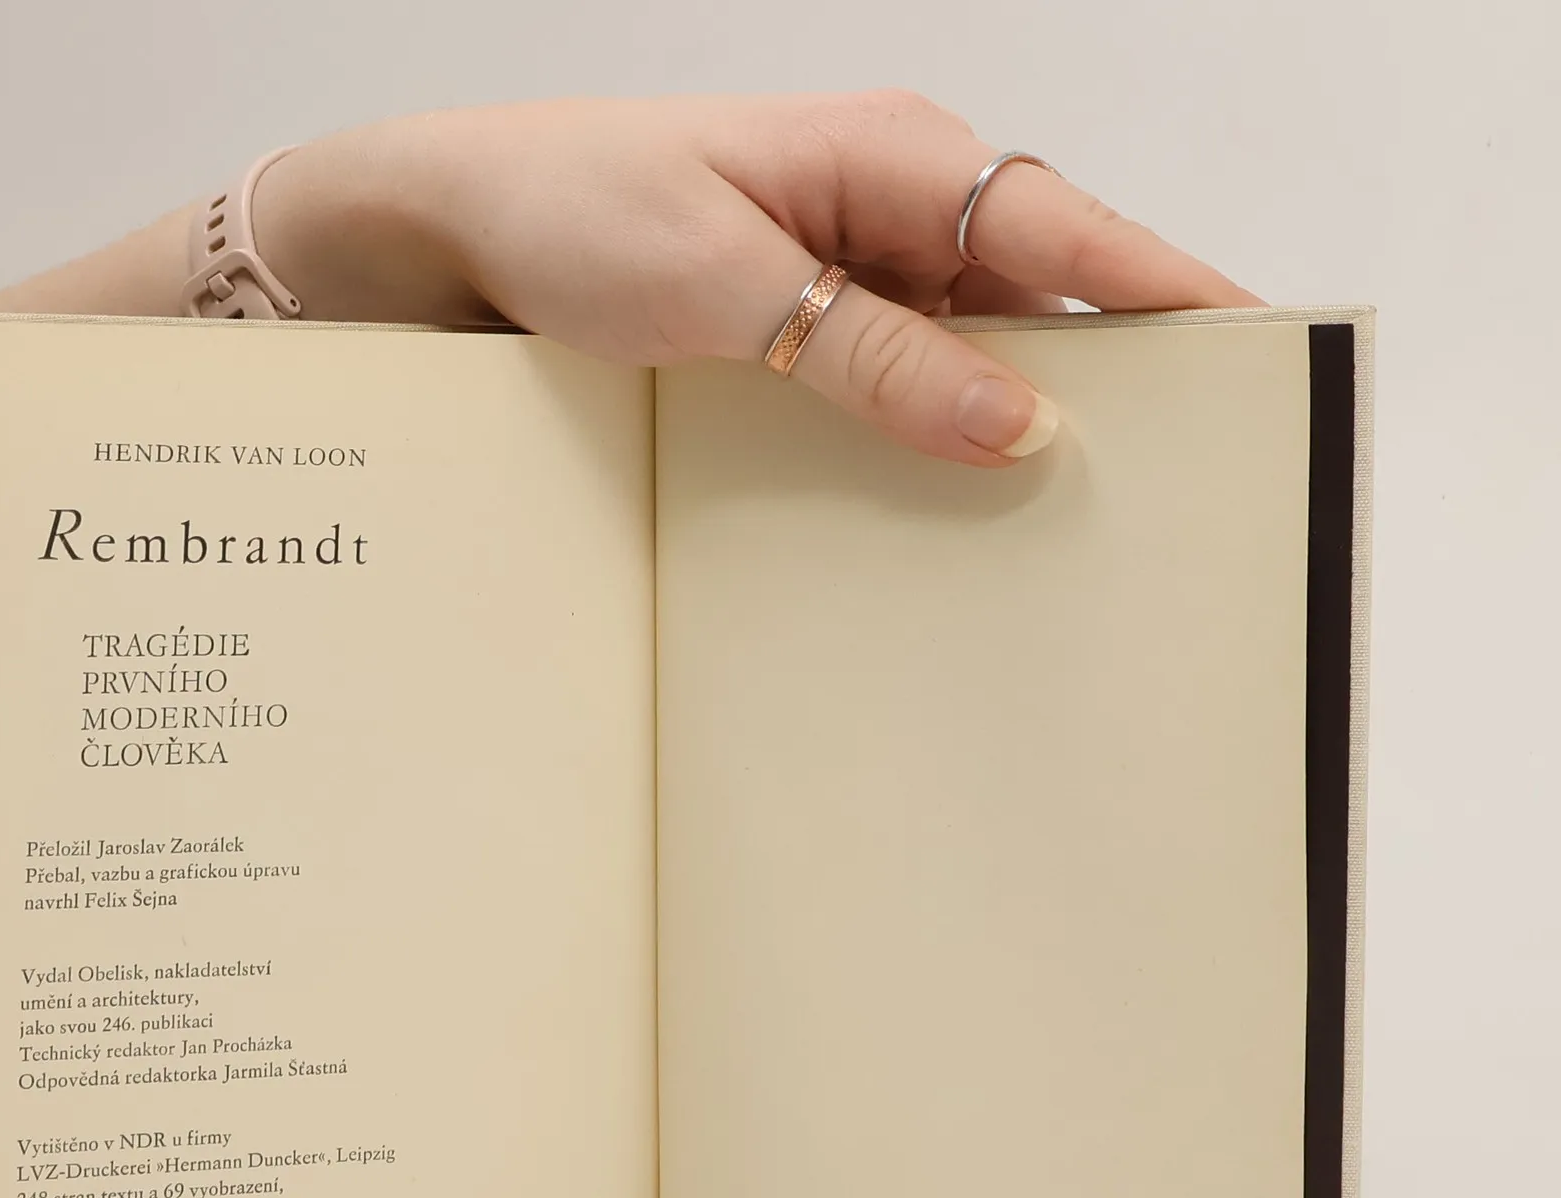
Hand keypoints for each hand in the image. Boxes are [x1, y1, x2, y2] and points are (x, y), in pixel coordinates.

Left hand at [255, 91, 1259, 466]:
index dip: (1169, 295)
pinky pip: (893, 394)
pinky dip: (921, 449)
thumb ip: (872, 351)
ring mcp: (846, 277)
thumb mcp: (727, 285)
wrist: (447, 233)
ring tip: (1056, 534)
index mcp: (891, 158)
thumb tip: (1016, 421)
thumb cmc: (571, 212)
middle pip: (1038, 301)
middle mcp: (887, 212)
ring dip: (1001, 434)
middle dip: (1101, 386)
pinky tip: (936, 518)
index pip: (1068, 228)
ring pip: (969, 360)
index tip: (1255, 358)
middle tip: (1162, 488)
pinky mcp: (803, 336)